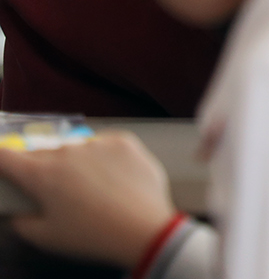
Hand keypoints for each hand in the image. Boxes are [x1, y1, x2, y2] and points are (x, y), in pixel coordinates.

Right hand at [0, 131, 176, 266]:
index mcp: (41, 174)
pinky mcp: (124, 141)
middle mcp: (67, 151)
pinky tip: (111, 178)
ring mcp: (97, 143)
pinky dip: (103, 157)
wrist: (144, 229)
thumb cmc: (92, 235)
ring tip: (90, 189)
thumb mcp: (45, 237)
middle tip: (55, 192)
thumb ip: (21, 220)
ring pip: (75, 148)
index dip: (2, 162)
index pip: (5, 157)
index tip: (6, 167)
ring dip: (74, 162)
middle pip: (42, 154)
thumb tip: (19, 209)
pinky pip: (103, 144)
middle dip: (42, 169)